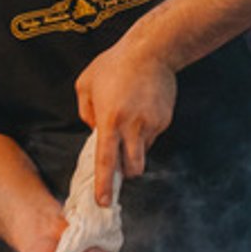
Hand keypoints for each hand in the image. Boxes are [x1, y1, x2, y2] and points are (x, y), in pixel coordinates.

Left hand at [75, 37, 176, 204]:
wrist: (152, 49)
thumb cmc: (115, 64)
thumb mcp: (86, 84)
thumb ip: (85, 112)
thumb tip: (93, 131)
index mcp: (110, 120)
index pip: (106, 161)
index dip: (104, 184)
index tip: (103, 202)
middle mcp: (132, 126)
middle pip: (132, 167)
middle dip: (125, 173)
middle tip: (119, 167)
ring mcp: (151, 125)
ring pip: (143, 153)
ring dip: (135, 151)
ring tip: (129, 126)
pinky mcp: (164, 120)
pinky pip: (153, 137)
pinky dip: (145, 133)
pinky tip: (141, 111)